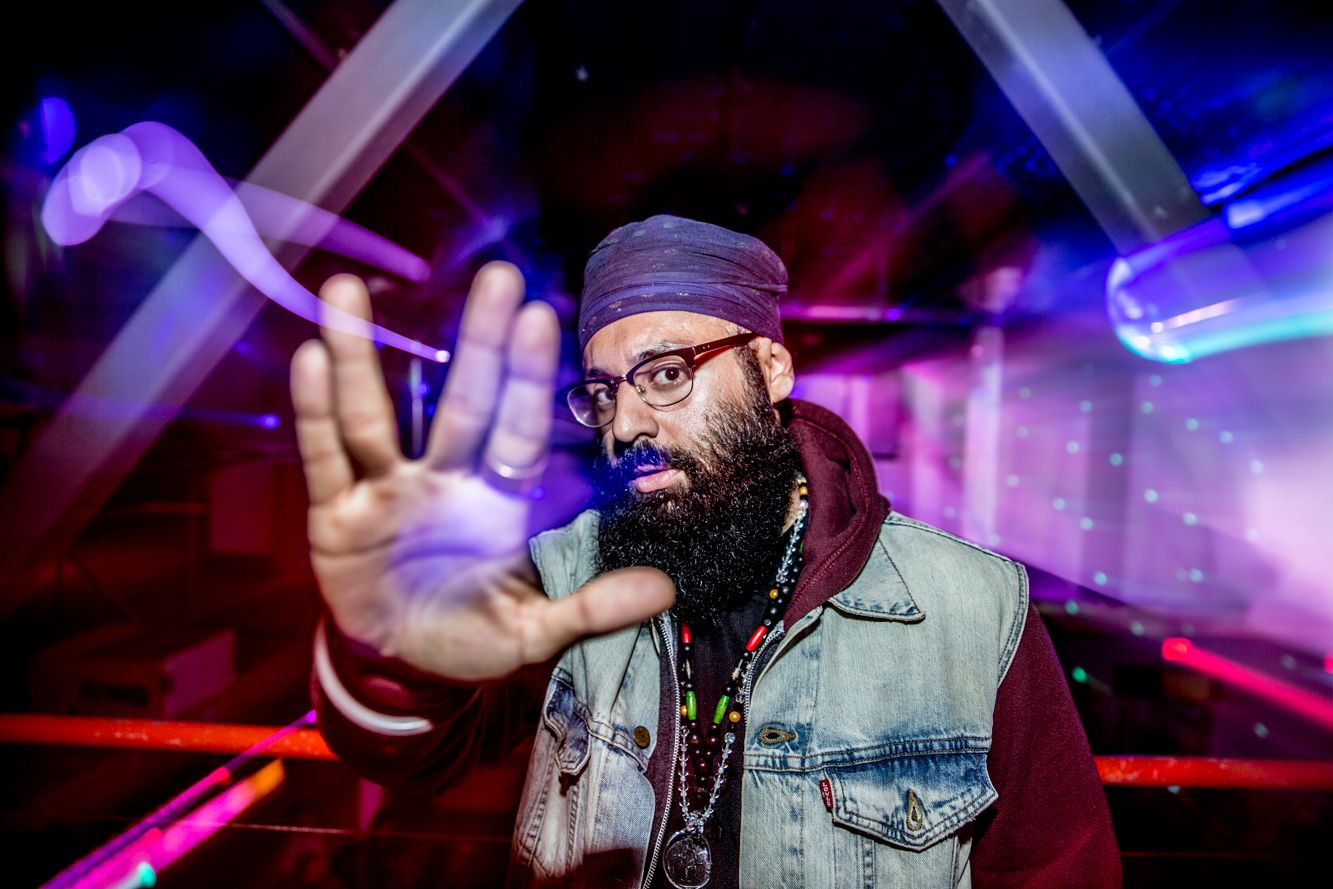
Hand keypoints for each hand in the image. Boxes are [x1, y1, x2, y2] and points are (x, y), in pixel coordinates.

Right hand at [290, 265, 673, 680]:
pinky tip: (310, 356)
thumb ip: (590, 607)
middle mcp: (445, 483)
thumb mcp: (533, 633)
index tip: (542, 316)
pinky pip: (324, 457)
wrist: (400, 663)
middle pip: (463, 405)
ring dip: (359, 355)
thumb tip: (665, 590)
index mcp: (497, 504)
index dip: (526, 379)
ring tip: (344, 289)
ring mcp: (387, 492)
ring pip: (373, 416)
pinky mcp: (336, 514)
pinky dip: (314, 412)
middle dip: (478, 343)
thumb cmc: (472, 636)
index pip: (518, 432)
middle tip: (497, 277)